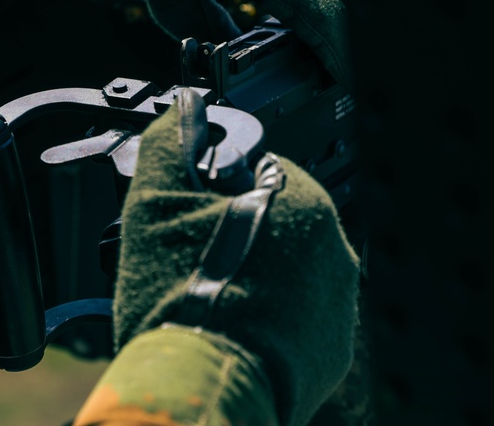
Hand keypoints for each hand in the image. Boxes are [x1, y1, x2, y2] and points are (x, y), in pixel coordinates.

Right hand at [114, 89, 358, 425]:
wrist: (201, 386)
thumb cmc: (183, 296)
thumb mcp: (155, 201)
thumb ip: (170, 140)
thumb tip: (182, 109)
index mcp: (303, 202)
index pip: (261, 172)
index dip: (217, 190)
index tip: (191, 215)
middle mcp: (334, 251)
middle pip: (274, 224)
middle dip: (236, 235)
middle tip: (191, 260)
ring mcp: (338, 307)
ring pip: (285, 273)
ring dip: (252, 277)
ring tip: (205, 299)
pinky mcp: (330, 354)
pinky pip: (295, 320)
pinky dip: (265, 320)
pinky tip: (228, 328)